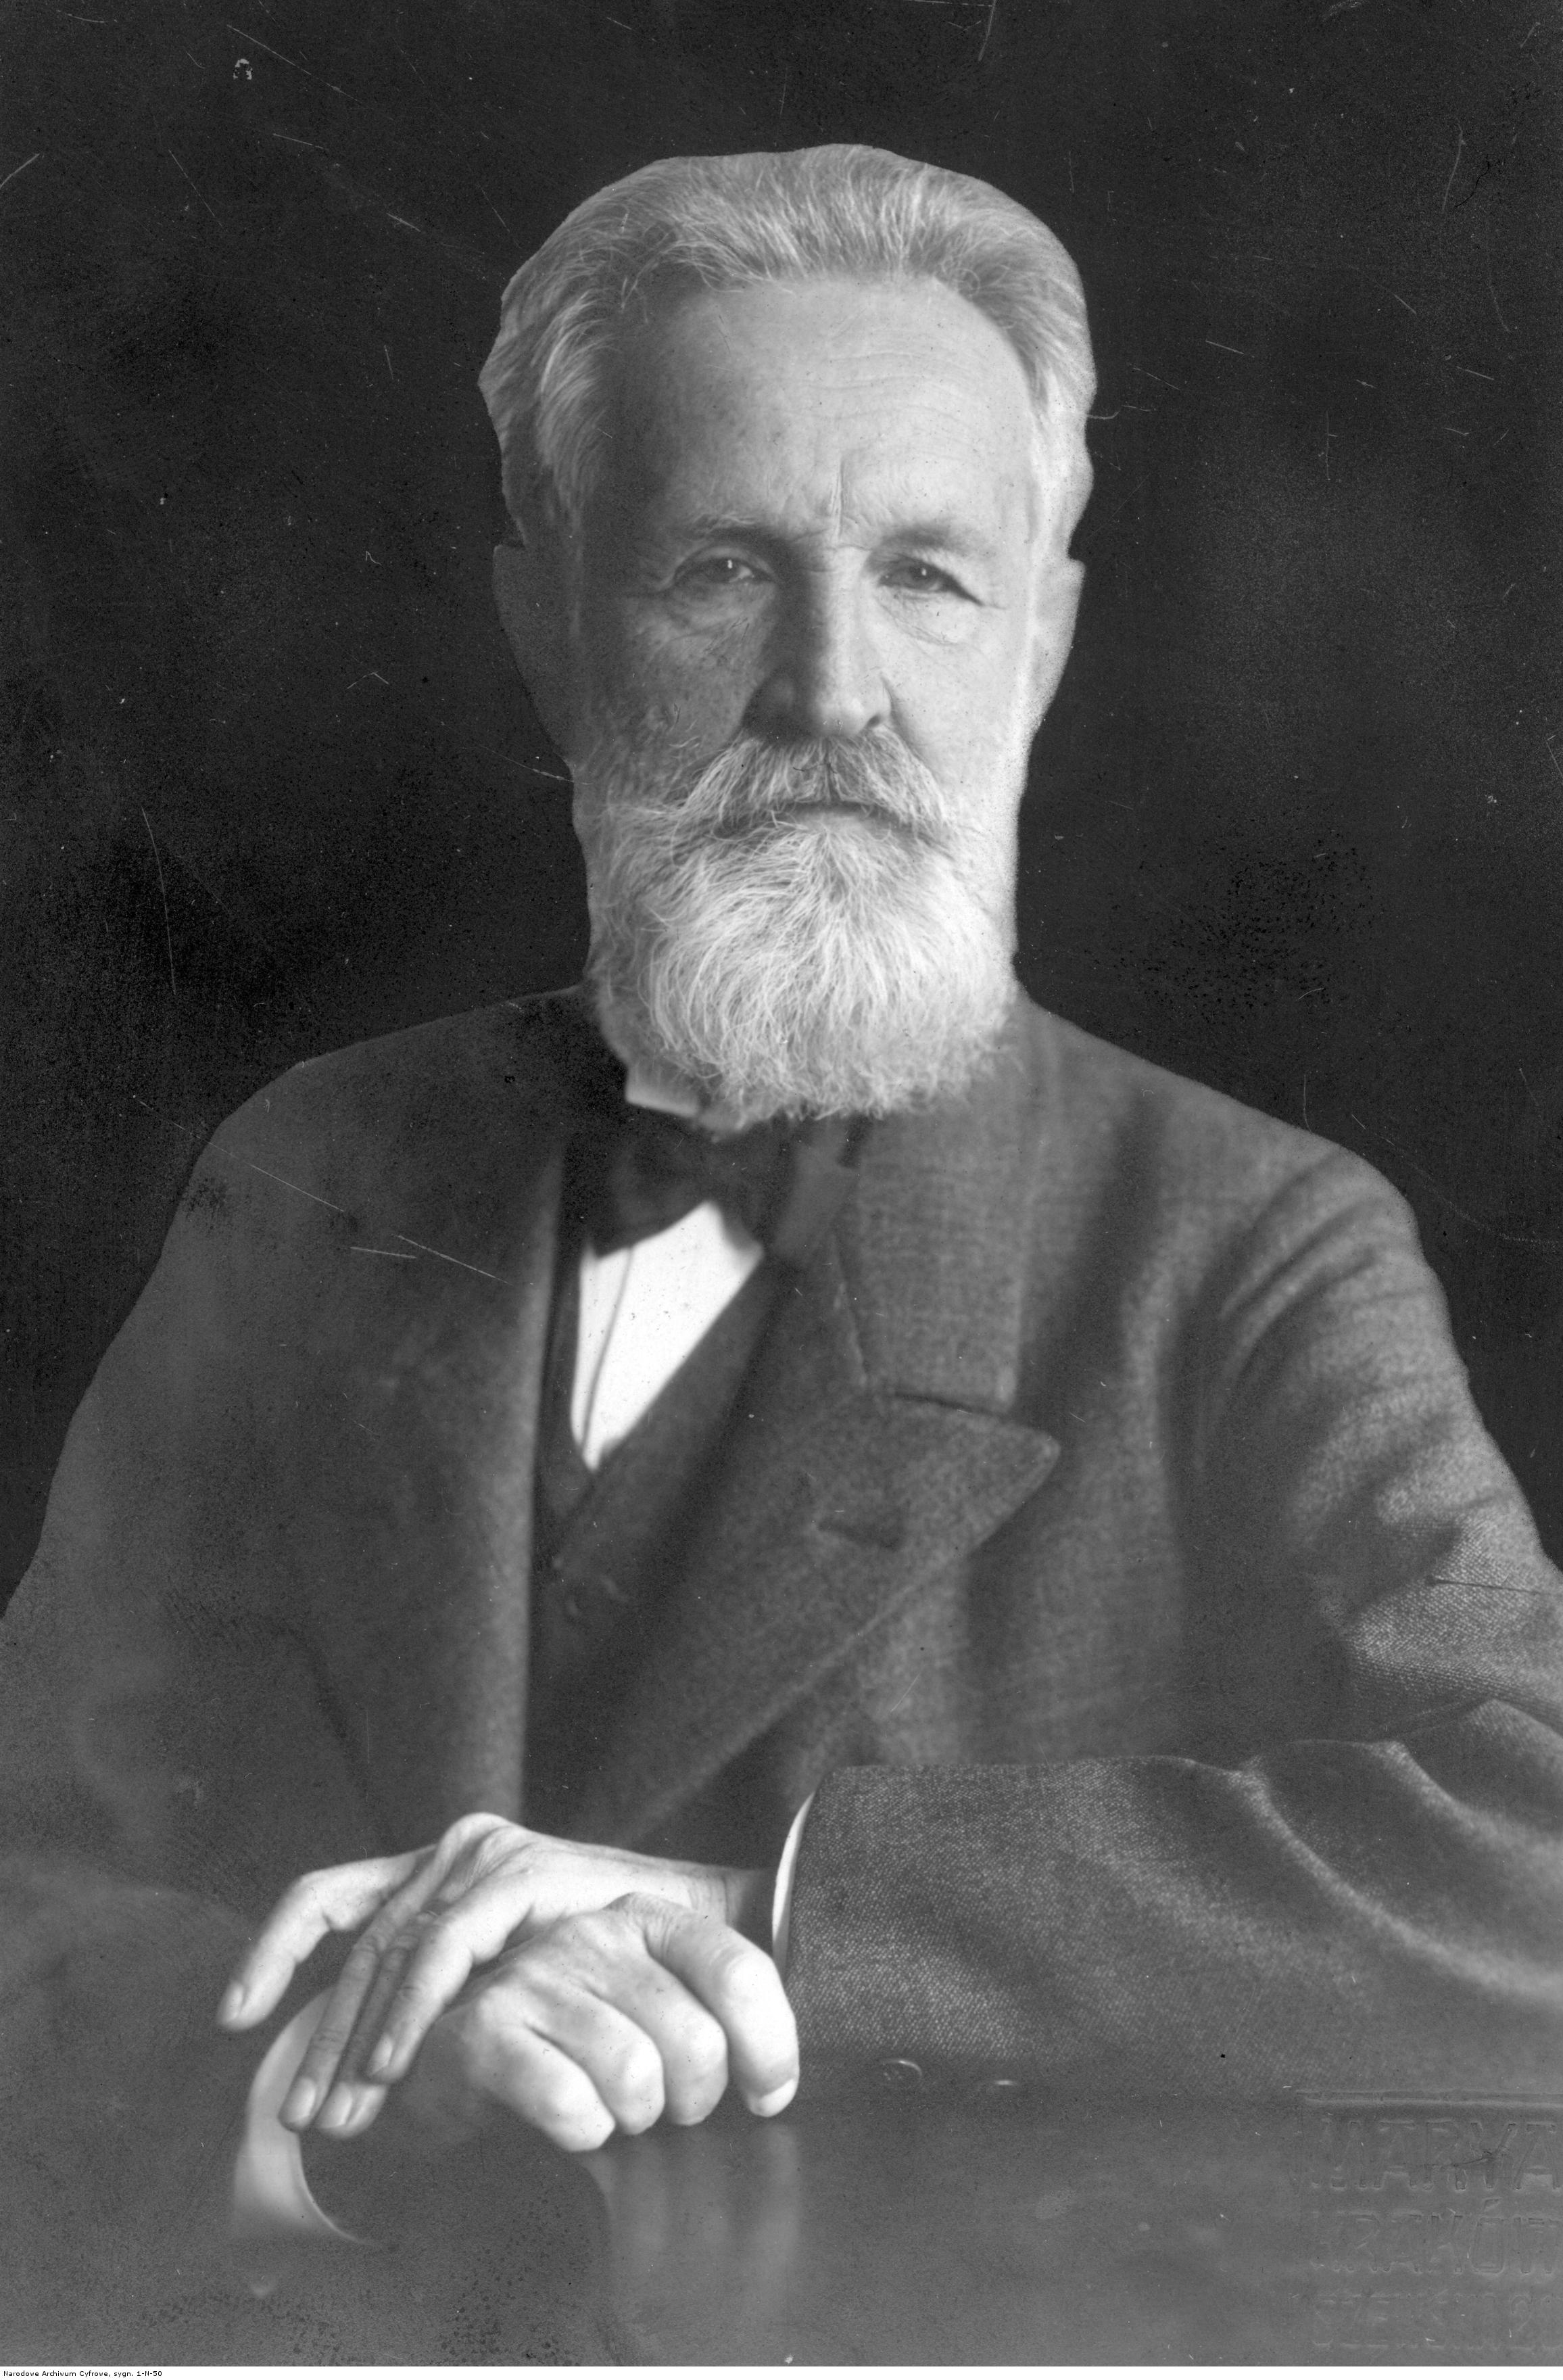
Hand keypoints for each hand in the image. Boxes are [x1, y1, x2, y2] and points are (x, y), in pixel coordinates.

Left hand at [217, 1814, 791, 2147]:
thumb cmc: (614, 1960)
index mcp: (444, 1866)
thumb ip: (459, 1984)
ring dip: (355, 2035)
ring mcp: (487, 1855)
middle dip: (318, 2031)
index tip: (237, 2015)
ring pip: (390, 1948)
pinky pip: (443, 1947)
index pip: (332, 1897)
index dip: (277, 1951)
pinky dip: (409, 2008)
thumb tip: (375, 2054)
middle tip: (299, 2113)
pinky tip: (392, 2064)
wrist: (706, 1930)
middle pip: (356, 1938)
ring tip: (341, 2113)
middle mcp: (456, 1849)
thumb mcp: (515, 1968)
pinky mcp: (519, 1872)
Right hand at [385, 1892, 796, 2153]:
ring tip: (609, 2113)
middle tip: (659, 2110)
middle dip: (693, 2103)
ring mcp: (535, 1976)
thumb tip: (786, 2077)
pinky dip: (582, 2134)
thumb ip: (717, 2016)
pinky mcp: (485, 2031)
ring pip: (637, 2078)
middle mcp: (593, 1934)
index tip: (768, 2097)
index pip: (742, 1970)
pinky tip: (565, 2124)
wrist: (449, 2067)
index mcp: (646, 1919)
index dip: (772, 2049)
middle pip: (698, 2041)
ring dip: (633, 2121)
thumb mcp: (650, 2011)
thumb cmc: (571, 2045)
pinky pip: (571, 2105)